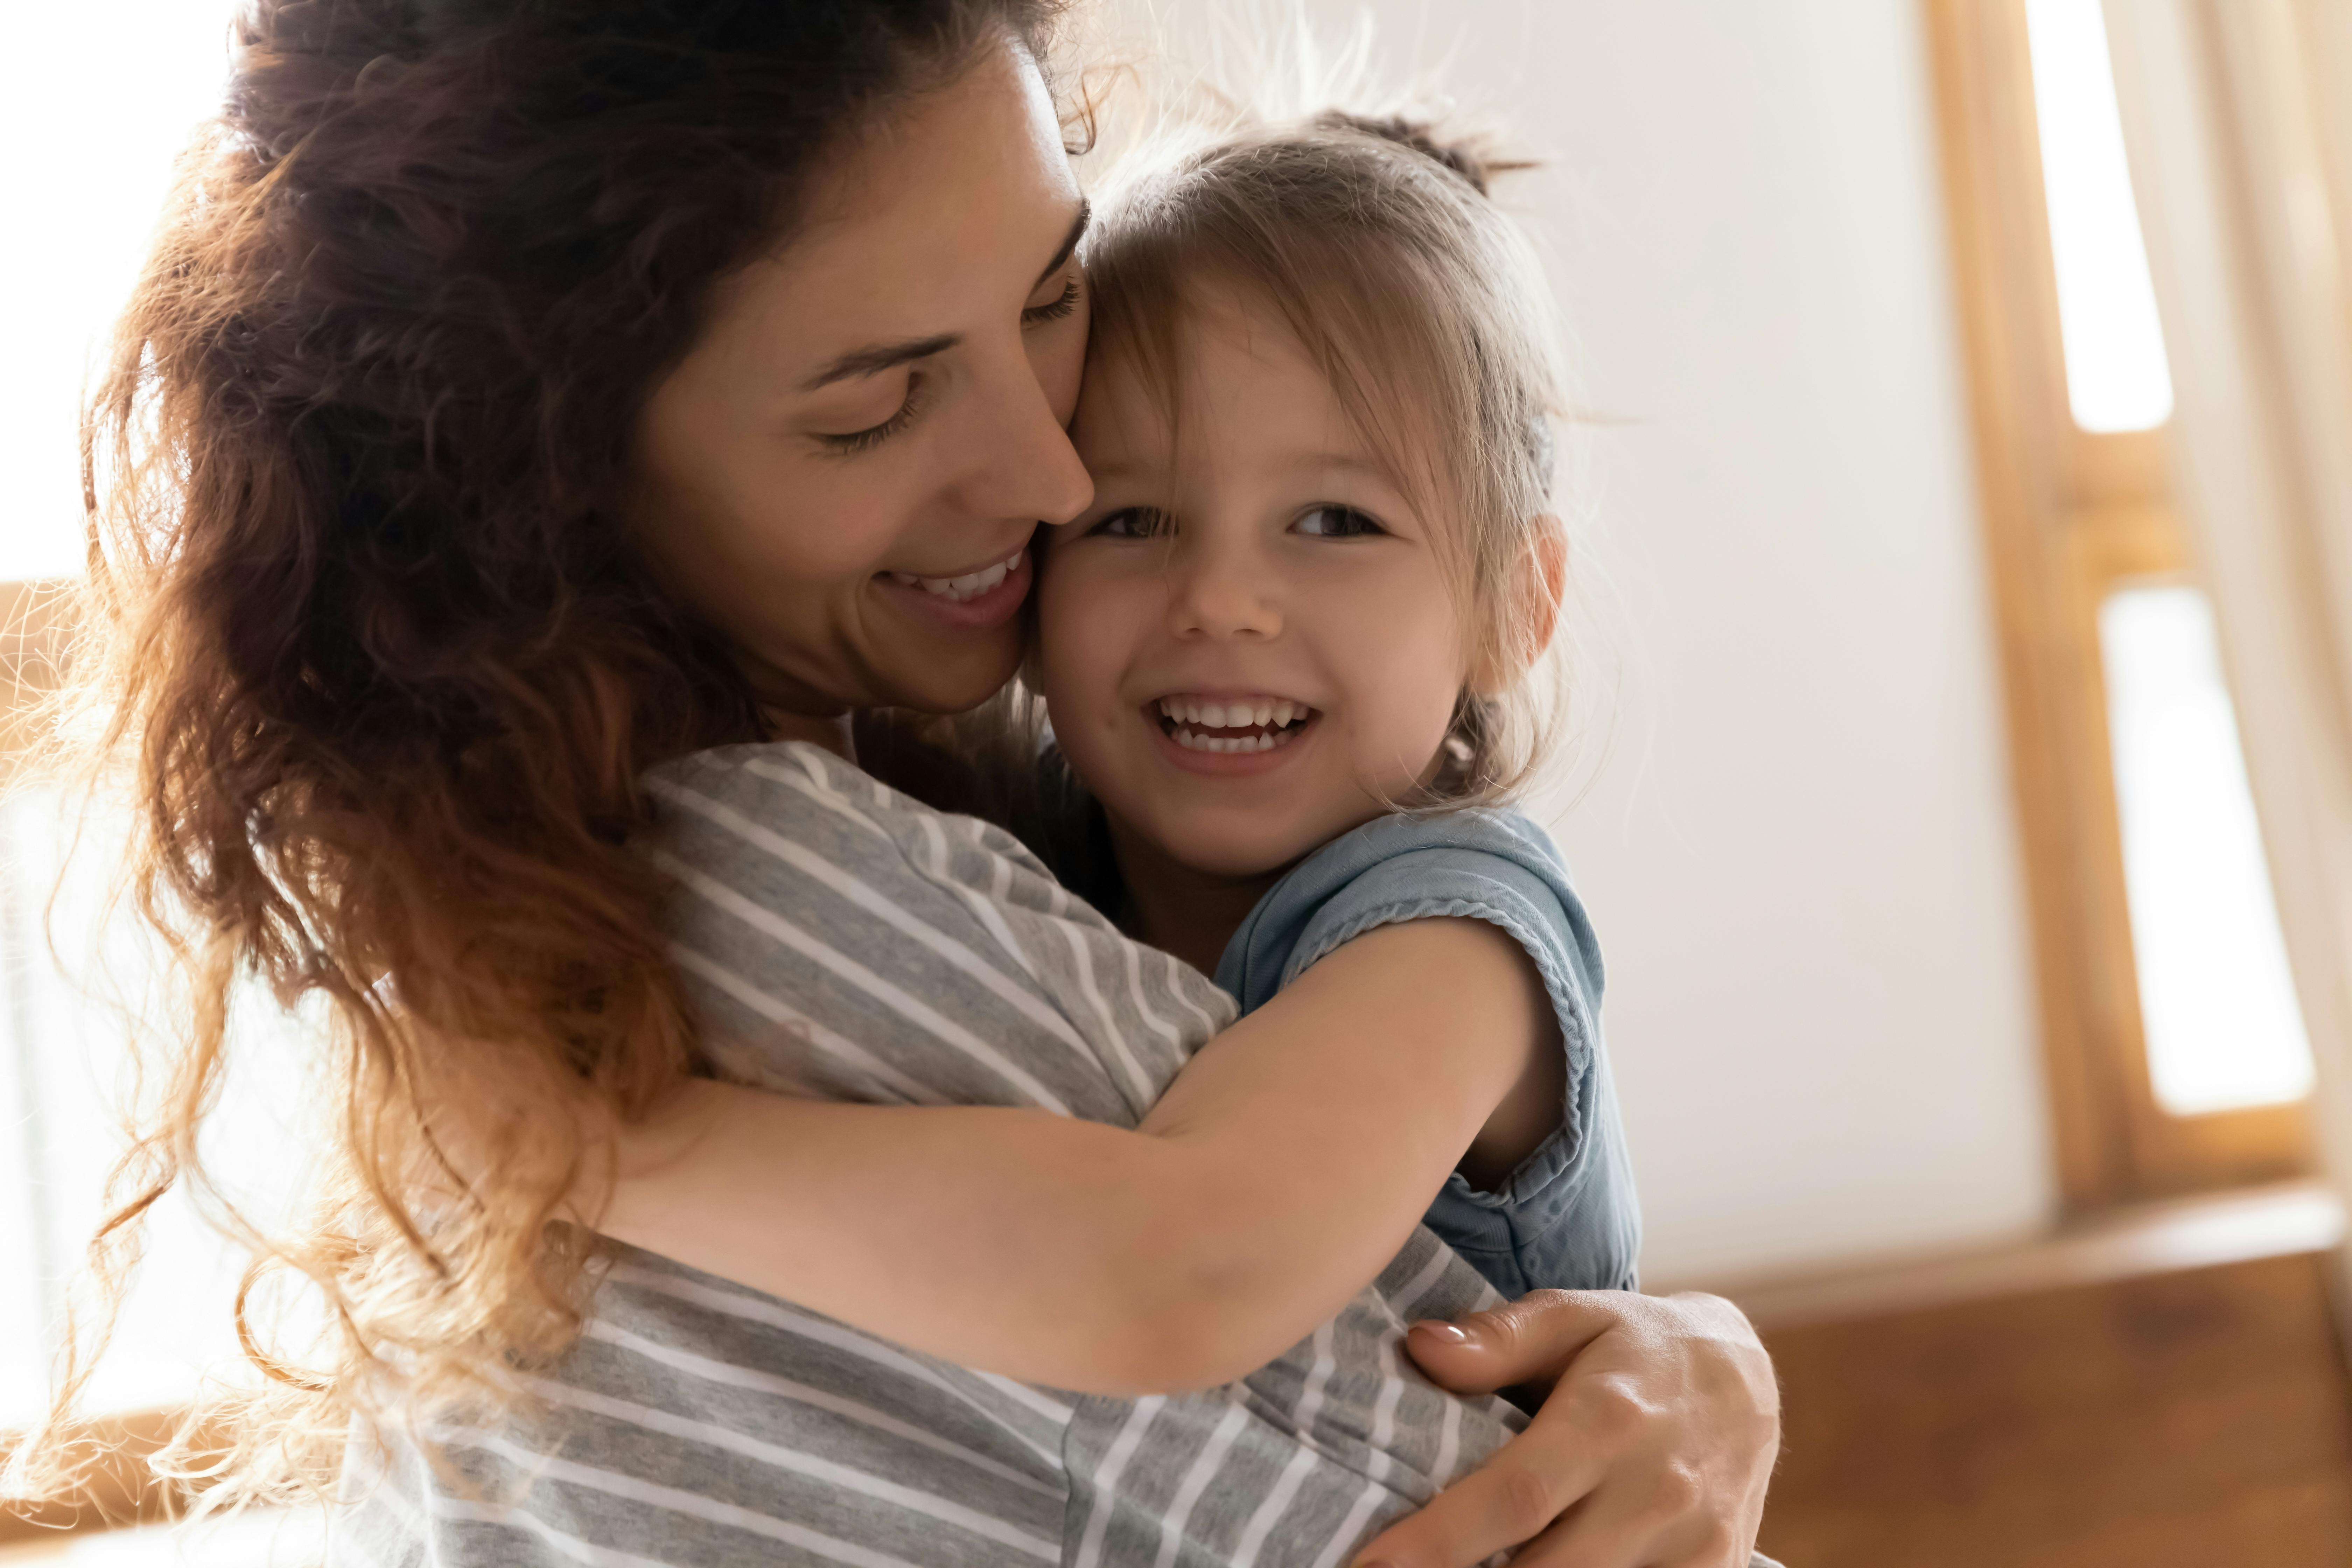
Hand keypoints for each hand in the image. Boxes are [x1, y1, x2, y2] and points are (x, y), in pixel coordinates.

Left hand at [1352, 1290, 1777, 1567]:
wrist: (1748, 1379)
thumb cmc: (1636, 1346)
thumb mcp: (1571, 1316)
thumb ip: (1496, 1338)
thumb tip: (1420, 1347)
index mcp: (1608, 1421)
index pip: (1514, 1497)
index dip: (1438, 1542)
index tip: (1372, 1565)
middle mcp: (1657, 1490)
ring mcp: (1694, 1543)